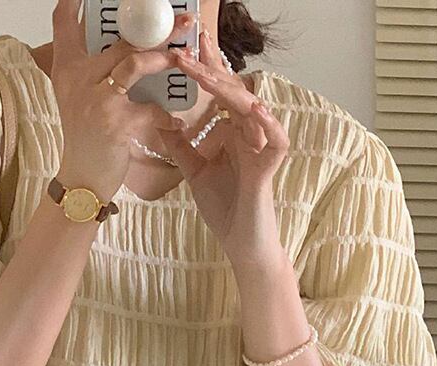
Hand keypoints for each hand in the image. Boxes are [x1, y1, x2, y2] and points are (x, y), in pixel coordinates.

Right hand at [50, 0, 196, 200]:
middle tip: (184, 22)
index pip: (64, 22)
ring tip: (184, 59)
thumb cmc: (85, 140)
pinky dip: (167, 116)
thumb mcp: (78, 99)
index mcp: (67, 69)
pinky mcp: (116, 123)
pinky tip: (176, 122)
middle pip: (119, 40)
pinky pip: (151, 109)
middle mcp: (77, 79)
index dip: (76, 1)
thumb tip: (126, 45)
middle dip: (156, 29)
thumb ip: (92, 71)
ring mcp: (97, 100)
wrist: (81, 180)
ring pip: (135, 63)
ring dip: (165, 59)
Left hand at [156, 30, 289, 265]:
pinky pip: (276, 140)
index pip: (219, 94)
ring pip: (252, 110)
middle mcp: (249, 135)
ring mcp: (262, 150)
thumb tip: (160, 122)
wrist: (239, 244)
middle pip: (235, 94)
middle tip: (191, 50)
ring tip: (209, 75)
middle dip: (213, 72)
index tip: (185, 50)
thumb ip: (182, 146)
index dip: (206, 71)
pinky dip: (268, 124)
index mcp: (232, 132)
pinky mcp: (270, 168)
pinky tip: (254, 109)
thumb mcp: (194, 171)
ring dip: (230, 91)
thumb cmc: (223, 208)